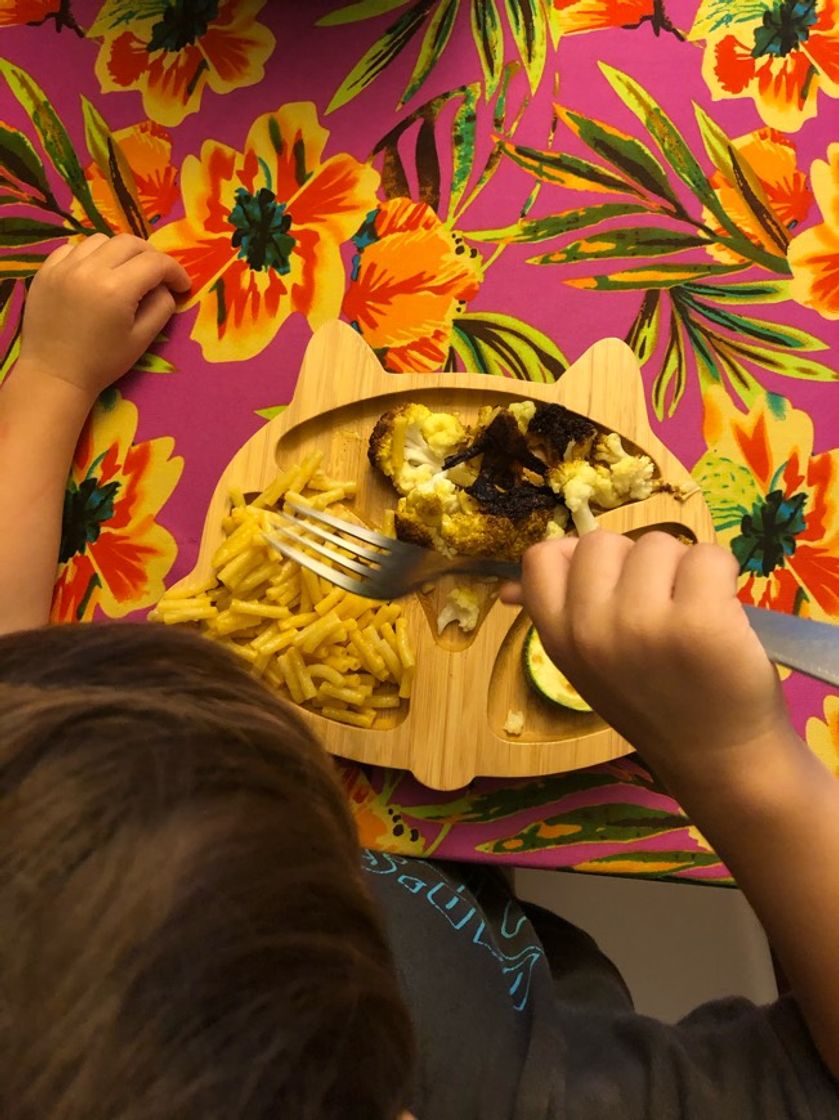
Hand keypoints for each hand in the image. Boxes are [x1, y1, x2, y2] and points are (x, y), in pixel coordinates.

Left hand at [17, 234, 190, 403]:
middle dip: (151, 256)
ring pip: (101, 240)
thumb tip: (166, 288)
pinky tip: (94, 273)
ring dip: (119, 252)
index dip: (176, 271)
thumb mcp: (142, 339)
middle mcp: (89, 269)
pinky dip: (90, 255)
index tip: (182, 285)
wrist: (54, 374)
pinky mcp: (46, 270)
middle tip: (157, 276)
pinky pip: (73, 248)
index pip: (156, 263)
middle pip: (129, 243)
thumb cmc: (102, 363)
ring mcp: (64, 267)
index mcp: (117, 289)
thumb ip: (161, 307)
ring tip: (124, 272)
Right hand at [503, 531, 794, 783]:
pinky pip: (709, 555)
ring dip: (683, 568)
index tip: (607, 585)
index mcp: (559, 639)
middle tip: (658, 608)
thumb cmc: (656, 704)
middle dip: (634, 562)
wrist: (718, 760)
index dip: (577, 557)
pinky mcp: (702, 620)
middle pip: (602, 542)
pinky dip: (724, 574)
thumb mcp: (587, 666)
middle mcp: (591, 629)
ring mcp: (644, 623)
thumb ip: (559, 618)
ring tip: (693, 614)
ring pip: (658, 543)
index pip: (541, 558)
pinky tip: (724, 612)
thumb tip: (508, 586)